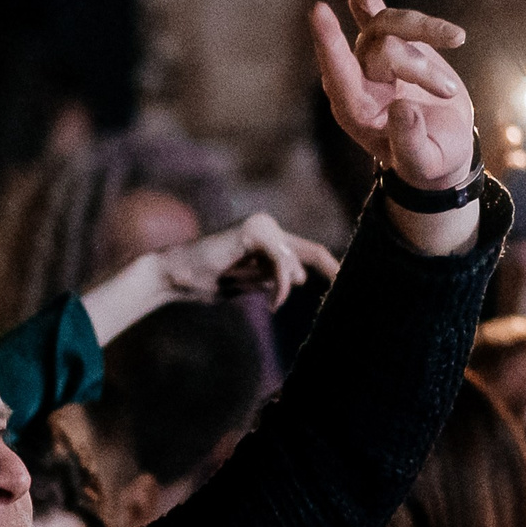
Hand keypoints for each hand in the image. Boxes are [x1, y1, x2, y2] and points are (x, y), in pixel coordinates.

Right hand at [153, 213, 340, 310]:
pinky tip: (275, 300)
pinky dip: (280, 283)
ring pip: (294, 262)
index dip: (331, 267)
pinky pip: (280, 261)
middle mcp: (269, 227)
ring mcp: (262, 225)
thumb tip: (300, 277)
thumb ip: (273, 279)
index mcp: (270, 240)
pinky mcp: (254, 230)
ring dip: (279, 287)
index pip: (309, 252)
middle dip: (322, 275)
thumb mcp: (250, 284)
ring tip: (262, 297)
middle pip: (311, 253)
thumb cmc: (209, 281)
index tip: (346, 286)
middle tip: (318, 296)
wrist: (178, 274)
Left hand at [310, 0, 475, 190]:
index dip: (330, 44)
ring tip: (458, 41)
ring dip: (428, 31)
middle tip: (447, 94)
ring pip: (390, 22)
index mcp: (356, 112)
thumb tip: (402, 109)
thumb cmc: (429, 160)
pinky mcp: (386, 39)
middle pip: (380, 48)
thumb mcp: (424, 161)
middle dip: (419, 67)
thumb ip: (410, 142)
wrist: (441, 145)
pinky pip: (369, 6)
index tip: (319, 11)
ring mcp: (368, 56)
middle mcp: (355, 80)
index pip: (338, 76)